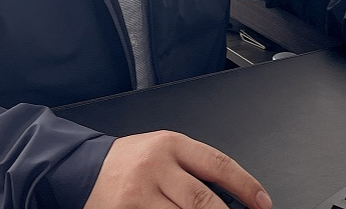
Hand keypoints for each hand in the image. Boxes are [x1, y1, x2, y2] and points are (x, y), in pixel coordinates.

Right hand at [83, 130, 271, 208]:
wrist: (82, 169)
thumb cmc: (130, 160)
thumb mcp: (163, 151)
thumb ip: (193, 168)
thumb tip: (232, 194)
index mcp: (170, 143)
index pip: (217, 163)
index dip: (245, 185)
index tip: (263, 202)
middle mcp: (156, 166)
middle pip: (202, 199)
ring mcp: (140, 194)